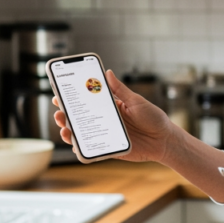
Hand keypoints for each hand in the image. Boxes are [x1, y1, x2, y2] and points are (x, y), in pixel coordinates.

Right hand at [52, 69, 175, 162]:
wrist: (165, 141)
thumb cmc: (154, 118)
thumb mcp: (137, 101)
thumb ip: (121, 90)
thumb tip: (107, 73)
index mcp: (111, 106)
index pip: (88, 101)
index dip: (73, 98)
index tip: (60, 94)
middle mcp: (106, 120)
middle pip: (81, 118)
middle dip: (66, 115)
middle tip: (59, 112)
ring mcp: (107, 135)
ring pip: (83, 134)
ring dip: (70, 132)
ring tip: (64, 129)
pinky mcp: (110, 148)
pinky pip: (93, 149)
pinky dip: (82, 148)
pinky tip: (75, 145)